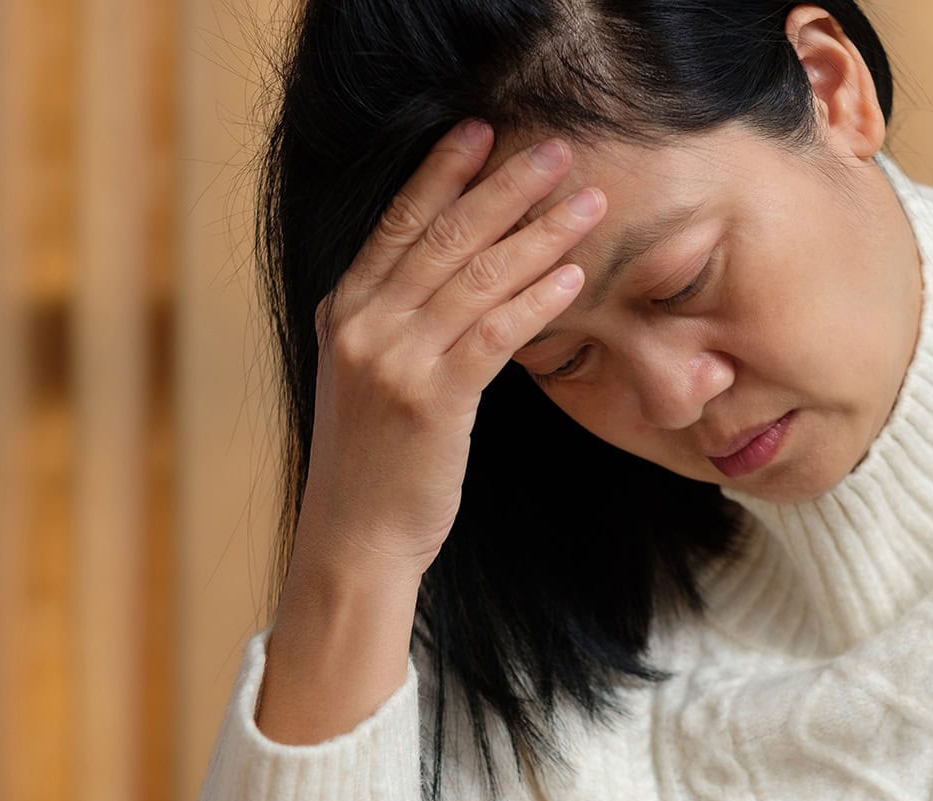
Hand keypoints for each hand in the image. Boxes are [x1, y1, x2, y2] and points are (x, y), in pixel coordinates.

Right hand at [290, 120, 605, 588]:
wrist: (355, 538)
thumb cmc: (374, 462)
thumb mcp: (371, 378)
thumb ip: (399, 323)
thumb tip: (457, 276)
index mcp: (345, 310)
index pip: (399, 223)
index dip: (443, 173)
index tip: (482, 130)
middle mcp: (363, 324)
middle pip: (445, 236)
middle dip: (506, 186)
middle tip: (557, 150)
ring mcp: (393, 360)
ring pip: (476, 277)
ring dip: (539, 234)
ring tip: (587, 203)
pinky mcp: (430, 400)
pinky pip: (494, 333)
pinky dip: (537, 299)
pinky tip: (573, 275)